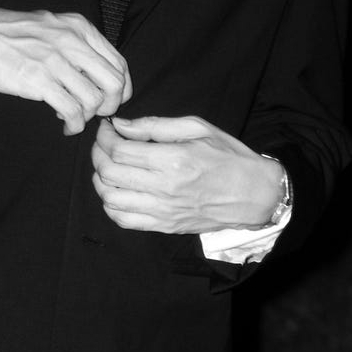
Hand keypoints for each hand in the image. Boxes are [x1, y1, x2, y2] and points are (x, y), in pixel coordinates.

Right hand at [0, 3, 131, 135]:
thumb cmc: (10, 34)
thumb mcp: (52, 27)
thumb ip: (76, 45)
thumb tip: (95, 73)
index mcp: (79, 27)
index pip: (119, 63)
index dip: (121, 89)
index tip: (110, 101)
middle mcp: (72, 41)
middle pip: (114, 83)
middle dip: (109, 106)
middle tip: (95, 114)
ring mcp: (56, 60)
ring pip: (94, 100)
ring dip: (87, 117)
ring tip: (72, 117)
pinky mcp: (39, 80)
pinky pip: (72, 111)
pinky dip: (73, 124)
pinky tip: (65, 124)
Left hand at [92, 115, 282, 233]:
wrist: (253, 195)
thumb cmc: (228, 158)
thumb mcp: (198, 129)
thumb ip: (156, 126)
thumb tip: (122, 125)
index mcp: (173, 159)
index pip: (120, 150)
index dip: (104, 138)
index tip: (106, 130)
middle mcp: (164, 188)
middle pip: (109, 173)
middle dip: (97, 155)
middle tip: (103, 145)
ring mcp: (162, 211)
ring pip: (110, 199)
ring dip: (100, 181)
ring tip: (107, 168)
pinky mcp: (163, 226)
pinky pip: (123, 220)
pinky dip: (110, 205)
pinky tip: (117, 191)